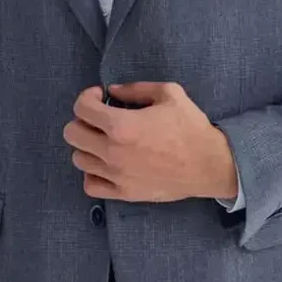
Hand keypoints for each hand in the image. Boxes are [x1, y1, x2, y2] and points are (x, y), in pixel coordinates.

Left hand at [63, 81, 235, 201]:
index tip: (100, 97)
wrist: (209, 165)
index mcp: (122, 125)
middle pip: (72, 134)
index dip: (87, 97)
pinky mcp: (124, 192)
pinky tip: (106, 164)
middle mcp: (113, 151)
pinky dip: (93, 173)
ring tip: (105, 141)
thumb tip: (113, 91)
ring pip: (78, 159)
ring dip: (88, 146)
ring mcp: (116, 175)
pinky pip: (90, 185)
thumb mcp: (169, 94)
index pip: (81, 108)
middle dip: (83, 120)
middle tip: (100, 119)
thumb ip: (136, 89)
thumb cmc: (190, 127)